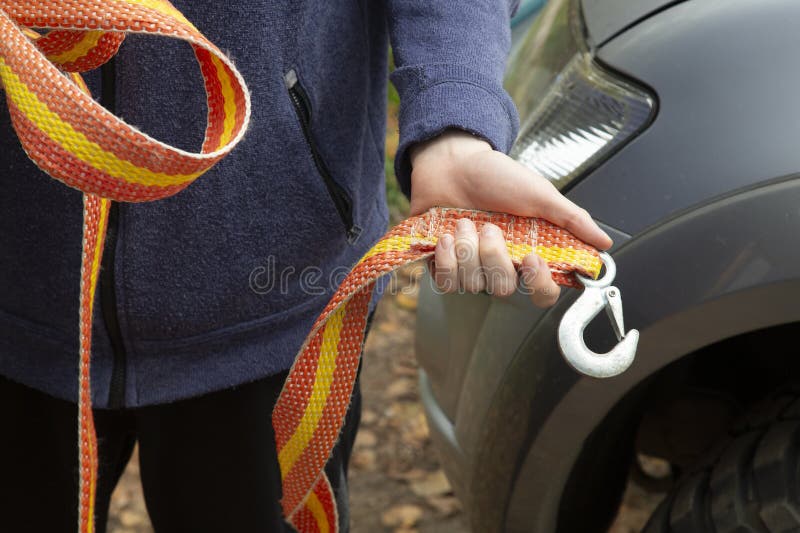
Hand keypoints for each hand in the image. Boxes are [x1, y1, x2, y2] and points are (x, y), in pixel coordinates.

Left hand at [409, 130, 612, 307]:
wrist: (453, 162)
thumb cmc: (495, 176)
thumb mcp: (540, 194)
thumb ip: (572, 220)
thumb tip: (604, 243)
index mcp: (529, 253)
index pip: (543, 293)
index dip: (539, 285)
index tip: (532, 259)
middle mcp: (502, 265)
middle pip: (504, 290)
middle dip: (494, 257)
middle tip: (490, 227)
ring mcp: (472, 268)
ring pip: (473, 286)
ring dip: (468, 251)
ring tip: (464, 223)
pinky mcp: (444, 265)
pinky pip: (446, 283)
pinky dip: (446, 260)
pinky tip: (446, 237)